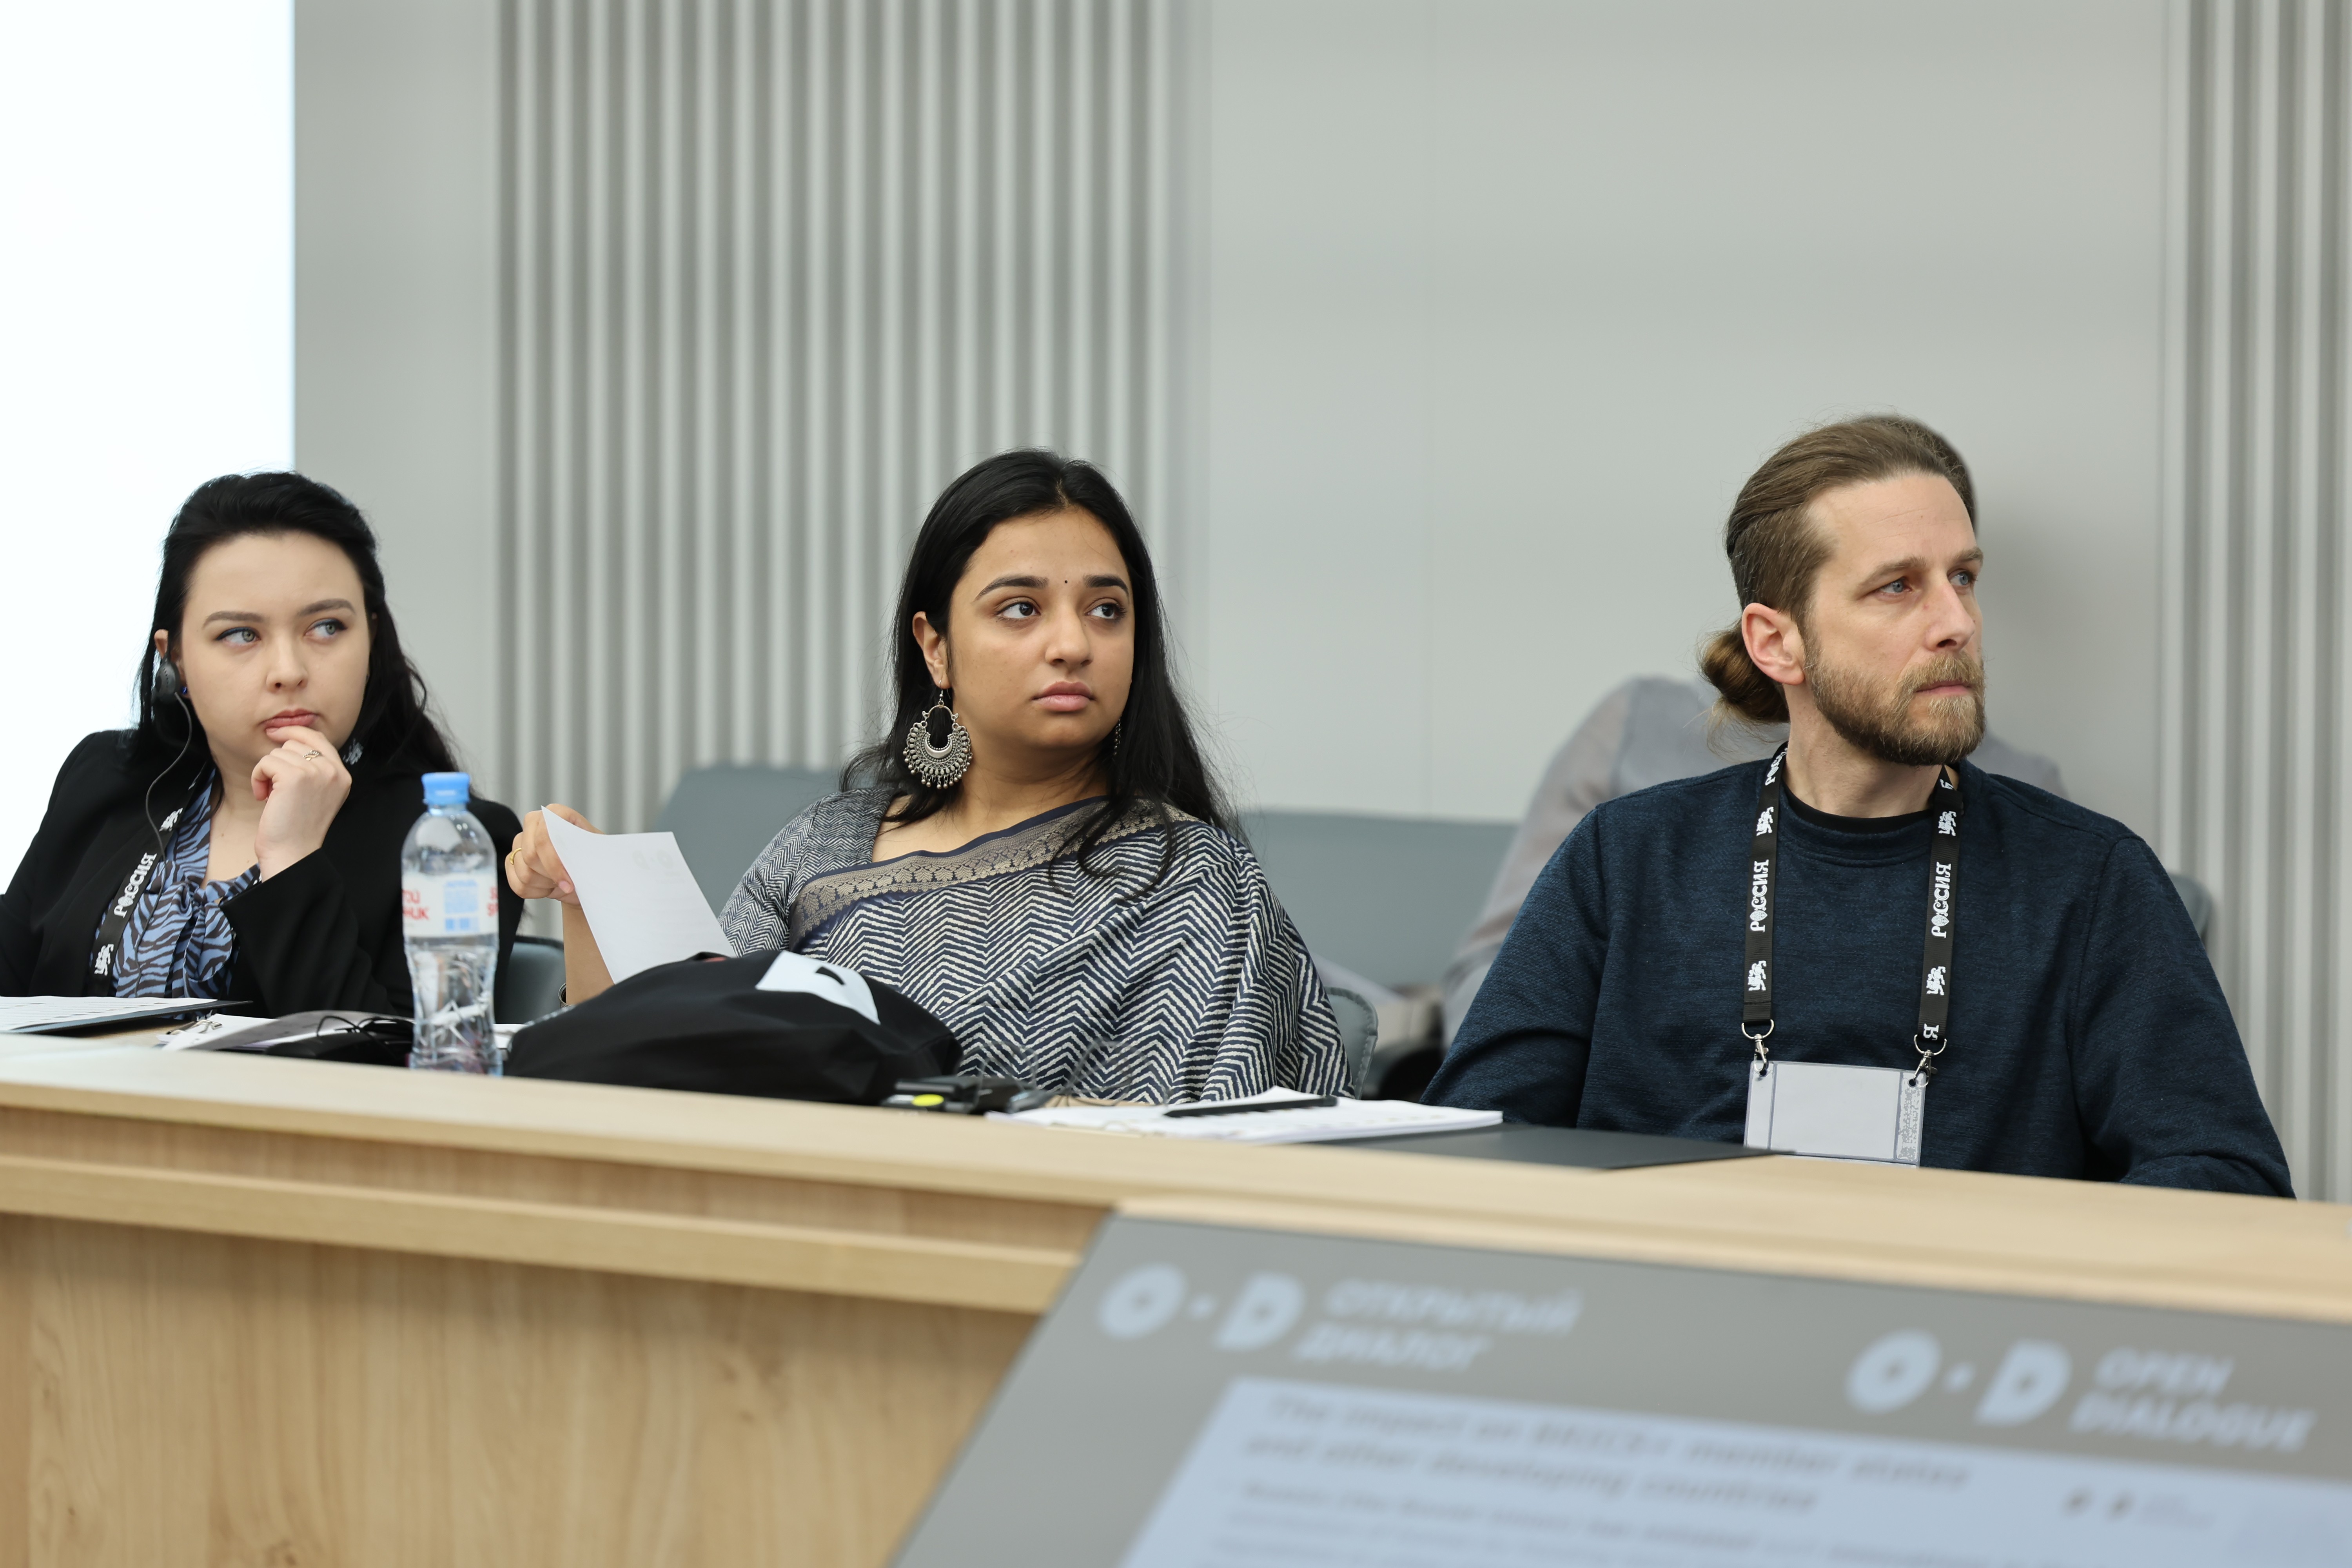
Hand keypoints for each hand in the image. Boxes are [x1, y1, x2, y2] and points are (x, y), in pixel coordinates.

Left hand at [251, 724, 352, 878]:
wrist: (292, 853)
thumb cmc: (297, 828)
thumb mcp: (316, 794)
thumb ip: (314, 769)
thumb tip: (287, 739)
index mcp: (342, 775)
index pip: (318, 738)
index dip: (294, 732)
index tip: (274, 733)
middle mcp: (333, 771)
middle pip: (295, 743)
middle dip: (279, 761)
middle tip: (276, 786)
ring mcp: (316, 772)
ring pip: (278, 752)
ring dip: (266, 772)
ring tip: (271, 795)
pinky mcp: (294, 777)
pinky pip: (266, 762)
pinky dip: (258, 778)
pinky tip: (263, 796)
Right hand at [511, 804, 597, 905]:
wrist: (584, 875)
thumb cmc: (592, 860)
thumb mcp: (596, 854)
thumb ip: (585, 851)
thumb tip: (576, 859)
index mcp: (556, 813)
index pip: (544, 838)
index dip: (554, 863)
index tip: (569, 883)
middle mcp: (534, 822)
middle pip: (531, 856)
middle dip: (551, 876)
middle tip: (568, 883)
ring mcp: (520, 840)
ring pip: (524, 872)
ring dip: (545, 885)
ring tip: (560, 882)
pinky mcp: (512, 859)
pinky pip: (516, 883)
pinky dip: (535, 892)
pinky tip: (548, 887)